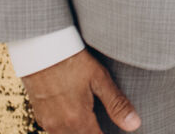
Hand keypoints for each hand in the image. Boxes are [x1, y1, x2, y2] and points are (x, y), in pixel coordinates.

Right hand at [20, 49, 139, 133]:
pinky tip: (77, 118)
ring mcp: (48, 123)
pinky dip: (68, 130)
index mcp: (77, 120)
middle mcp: (60, 126)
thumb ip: (117, 104)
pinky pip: (56, 132)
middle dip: (96, 133)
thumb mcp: (99, 79)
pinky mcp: (40, 117)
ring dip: (82, 132)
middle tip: (107, 124)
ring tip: (95, 122)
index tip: (118, 131)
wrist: (40, 49)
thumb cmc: (72, 60)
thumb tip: (134, 125)